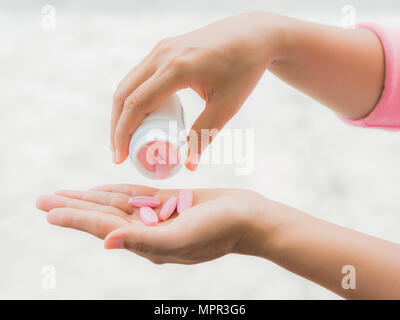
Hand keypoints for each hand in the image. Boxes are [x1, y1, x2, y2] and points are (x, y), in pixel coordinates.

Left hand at [36, 184, 278, 263]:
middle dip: (73, 207)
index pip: (103, 228)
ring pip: (116, 205)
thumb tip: (107, 242)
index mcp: (147, 243)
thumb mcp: (182, 239)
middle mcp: (148, 230)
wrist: (248, 219)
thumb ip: (145, 241)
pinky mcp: (169, 202)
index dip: (75, 218)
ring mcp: (158, 215)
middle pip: (103, 216)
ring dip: (90, 199)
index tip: (49, 211)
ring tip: (66, 195)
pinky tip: (102, 190)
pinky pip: (137, 196)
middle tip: (45, 200)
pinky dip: (117, 192)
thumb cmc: (220, 231)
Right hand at [110, 11, 285, 168]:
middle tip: (119, 152)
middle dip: (117, 126)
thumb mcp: (227, 105)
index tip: (120, 157)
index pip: (136, 104)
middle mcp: (163, 55)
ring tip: (126, 137)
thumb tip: (188, 164)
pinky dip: (132, 97)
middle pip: (123, 94)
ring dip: (122, 111)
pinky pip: (138, 75)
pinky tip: (138, 115)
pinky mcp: (164, 48)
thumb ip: (205, 134)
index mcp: (178, 69)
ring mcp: (161, 49)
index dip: (123, 133)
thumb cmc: (244, 69)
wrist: (253, 34)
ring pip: (127, 83)